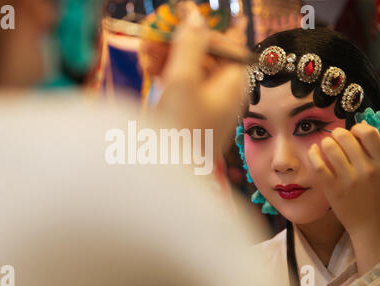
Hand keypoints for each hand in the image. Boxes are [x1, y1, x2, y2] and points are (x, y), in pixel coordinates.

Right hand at [156, 6, 247, 157]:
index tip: (181, 22)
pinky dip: (169, 77)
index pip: (229, 45)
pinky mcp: (192, 117)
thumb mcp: (182, 81)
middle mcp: (225, 95)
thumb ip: (190, 44)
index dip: (206, 31)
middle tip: (155, 36)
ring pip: (193, 73)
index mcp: (233, 84)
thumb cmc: (179, 129)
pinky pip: (185, 89)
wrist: (167, 176)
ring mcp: (209, 108)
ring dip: (170, 59)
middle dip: (181, 44)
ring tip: (145, 54)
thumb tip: (195, 15)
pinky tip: (150, 70)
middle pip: (209, 58)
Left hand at [308, 121, 379, 273]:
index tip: (354, 133)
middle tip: (335, 138)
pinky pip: (318, 164)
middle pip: (345, 136)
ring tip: (326, 146)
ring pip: (330, 147)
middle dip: (337, 134)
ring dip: (325, 142)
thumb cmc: (377, 197)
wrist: (371, 225)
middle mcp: (366, 169)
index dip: (357, 128)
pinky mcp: (333, 188)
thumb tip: (362, 132)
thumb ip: (377, 154)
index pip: (368, 132)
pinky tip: (313, 151)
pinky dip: (313, 154)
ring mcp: (348, 179)